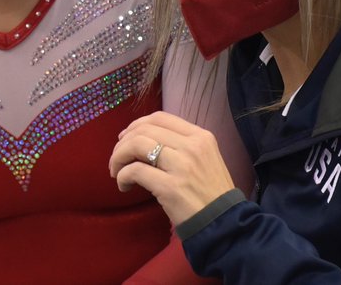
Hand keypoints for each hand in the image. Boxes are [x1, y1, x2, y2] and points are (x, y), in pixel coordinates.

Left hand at [109, 111, 235, 225]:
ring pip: (136, 145)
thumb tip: (142, 141)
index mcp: (201, 136)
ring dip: (119, 157)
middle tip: (117, 159)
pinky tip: (124, 186)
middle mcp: (192, 146)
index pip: (160, 117)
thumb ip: (179, 146)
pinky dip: (123, 176)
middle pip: (144, 130)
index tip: (125, 138)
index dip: (137, 125)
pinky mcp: (170, 187)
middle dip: (123, 143)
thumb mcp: (204, 159)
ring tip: (117, 172)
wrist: (223, 222)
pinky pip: (135, 171)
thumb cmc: (211, 193)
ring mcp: (181, 165)